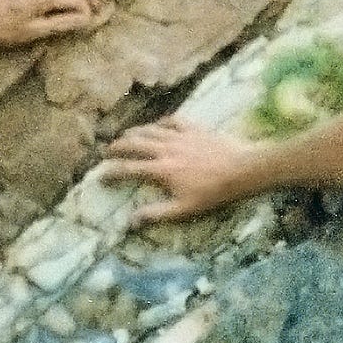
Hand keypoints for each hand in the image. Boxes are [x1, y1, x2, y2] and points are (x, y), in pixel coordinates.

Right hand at [102, 118, 256, 224]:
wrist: (241, 169)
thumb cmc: (213, 193)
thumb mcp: (184, 209)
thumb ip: (156, 213)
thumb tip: (131, 221)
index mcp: (161, 170)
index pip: (129, 169)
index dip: (112, 172)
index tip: (101, 175)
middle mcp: (166, 149)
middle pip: (135, 144)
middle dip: (117, 147)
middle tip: (106, 150)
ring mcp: (180, 136)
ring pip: (151, 130)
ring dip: (135, 132)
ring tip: (125, 135)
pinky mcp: (194, 128)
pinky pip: (173, 121)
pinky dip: (161, 122)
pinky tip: (158, 125)